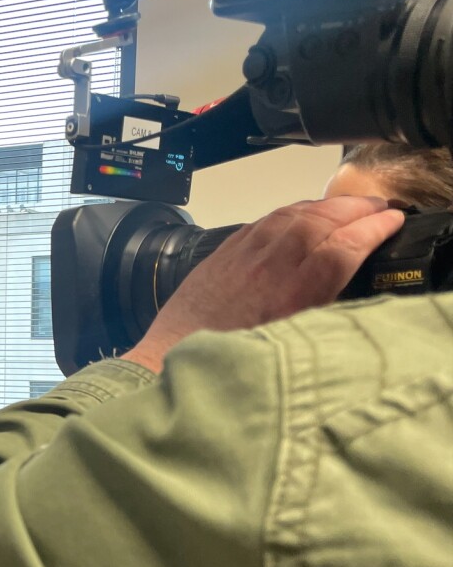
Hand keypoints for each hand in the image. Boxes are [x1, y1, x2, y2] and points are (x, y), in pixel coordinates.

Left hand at [123, 195, 404, 372]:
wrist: (174, 357)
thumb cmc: (233, 360)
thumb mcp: (289, 342)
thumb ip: (319, 308)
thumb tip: (344, 279)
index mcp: (293, 292)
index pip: (344, 245)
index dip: (373, 229)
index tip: (393, 221)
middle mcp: (270, 265)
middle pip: (321, 221)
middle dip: (354, 209)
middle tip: (378, 207)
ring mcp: (245, 254)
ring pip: (292, 215)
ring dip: (325, 206)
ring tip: (347, 206)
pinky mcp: (224, 253)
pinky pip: (264, 221)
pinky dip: (291, 212)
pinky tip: (301, 215)